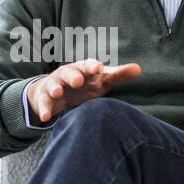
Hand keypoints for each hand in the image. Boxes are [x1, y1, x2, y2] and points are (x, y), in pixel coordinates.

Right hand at [27, 58, 141, 123]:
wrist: (55, 91)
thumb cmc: (85, 84)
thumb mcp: (101, 80)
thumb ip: (118, 75)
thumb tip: (138, 69)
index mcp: (83, 68)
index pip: (88, 65)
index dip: (92, 67)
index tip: (98, 69)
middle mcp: (68, 74)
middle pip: (69, 72)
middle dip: (73, 76)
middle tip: (78, 81)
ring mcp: (55, 85)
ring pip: (54, 85)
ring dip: (55, 88)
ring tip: (57, 93)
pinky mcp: (45, 98)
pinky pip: (44, 103)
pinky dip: (45, 109)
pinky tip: (47, 117)